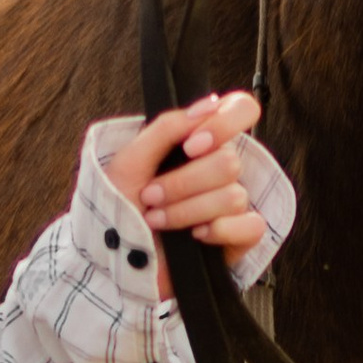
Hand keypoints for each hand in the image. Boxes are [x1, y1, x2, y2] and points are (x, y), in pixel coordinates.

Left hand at [99, 92, 266, 301]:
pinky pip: (251, 226)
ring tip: (157, 220)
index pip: (241, 111)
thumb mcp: (130, 160)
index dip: (224, 124)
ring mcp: (231, 205)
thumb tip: (211, 103)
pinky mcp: (237, 238)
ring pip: (233, 195)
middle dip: (182, 183)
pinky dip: (220, 230)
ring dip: (186, 211)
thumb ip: (167, 127)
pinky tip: (195, 236)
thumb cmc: (117, 208)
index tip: (190, 146)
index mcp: (201, 144)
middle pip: (229, 162)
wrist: (111, 258)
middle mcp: (220, 170)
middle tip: (150, 197)